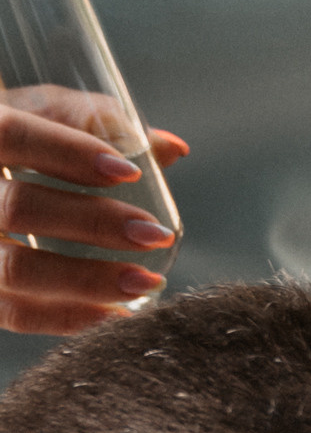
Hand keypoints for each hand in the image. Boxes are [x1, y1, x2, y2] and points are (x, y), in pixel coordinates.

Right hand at [0, 90, 184, 337]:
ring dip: (86, 280)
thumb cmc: (15, 141)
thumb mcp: (41, 113)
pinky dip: (68, 318)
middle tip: (153, 234)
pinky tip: (115, 315)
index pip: (11, 134)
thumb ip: (96, 123)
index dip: (68, 152)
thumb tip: (172, 148)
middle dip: (92, 223)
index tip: (128, 172)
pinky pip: (15, 314)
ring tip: (146, 282)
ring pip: (15, 269)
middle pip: (17, 208)